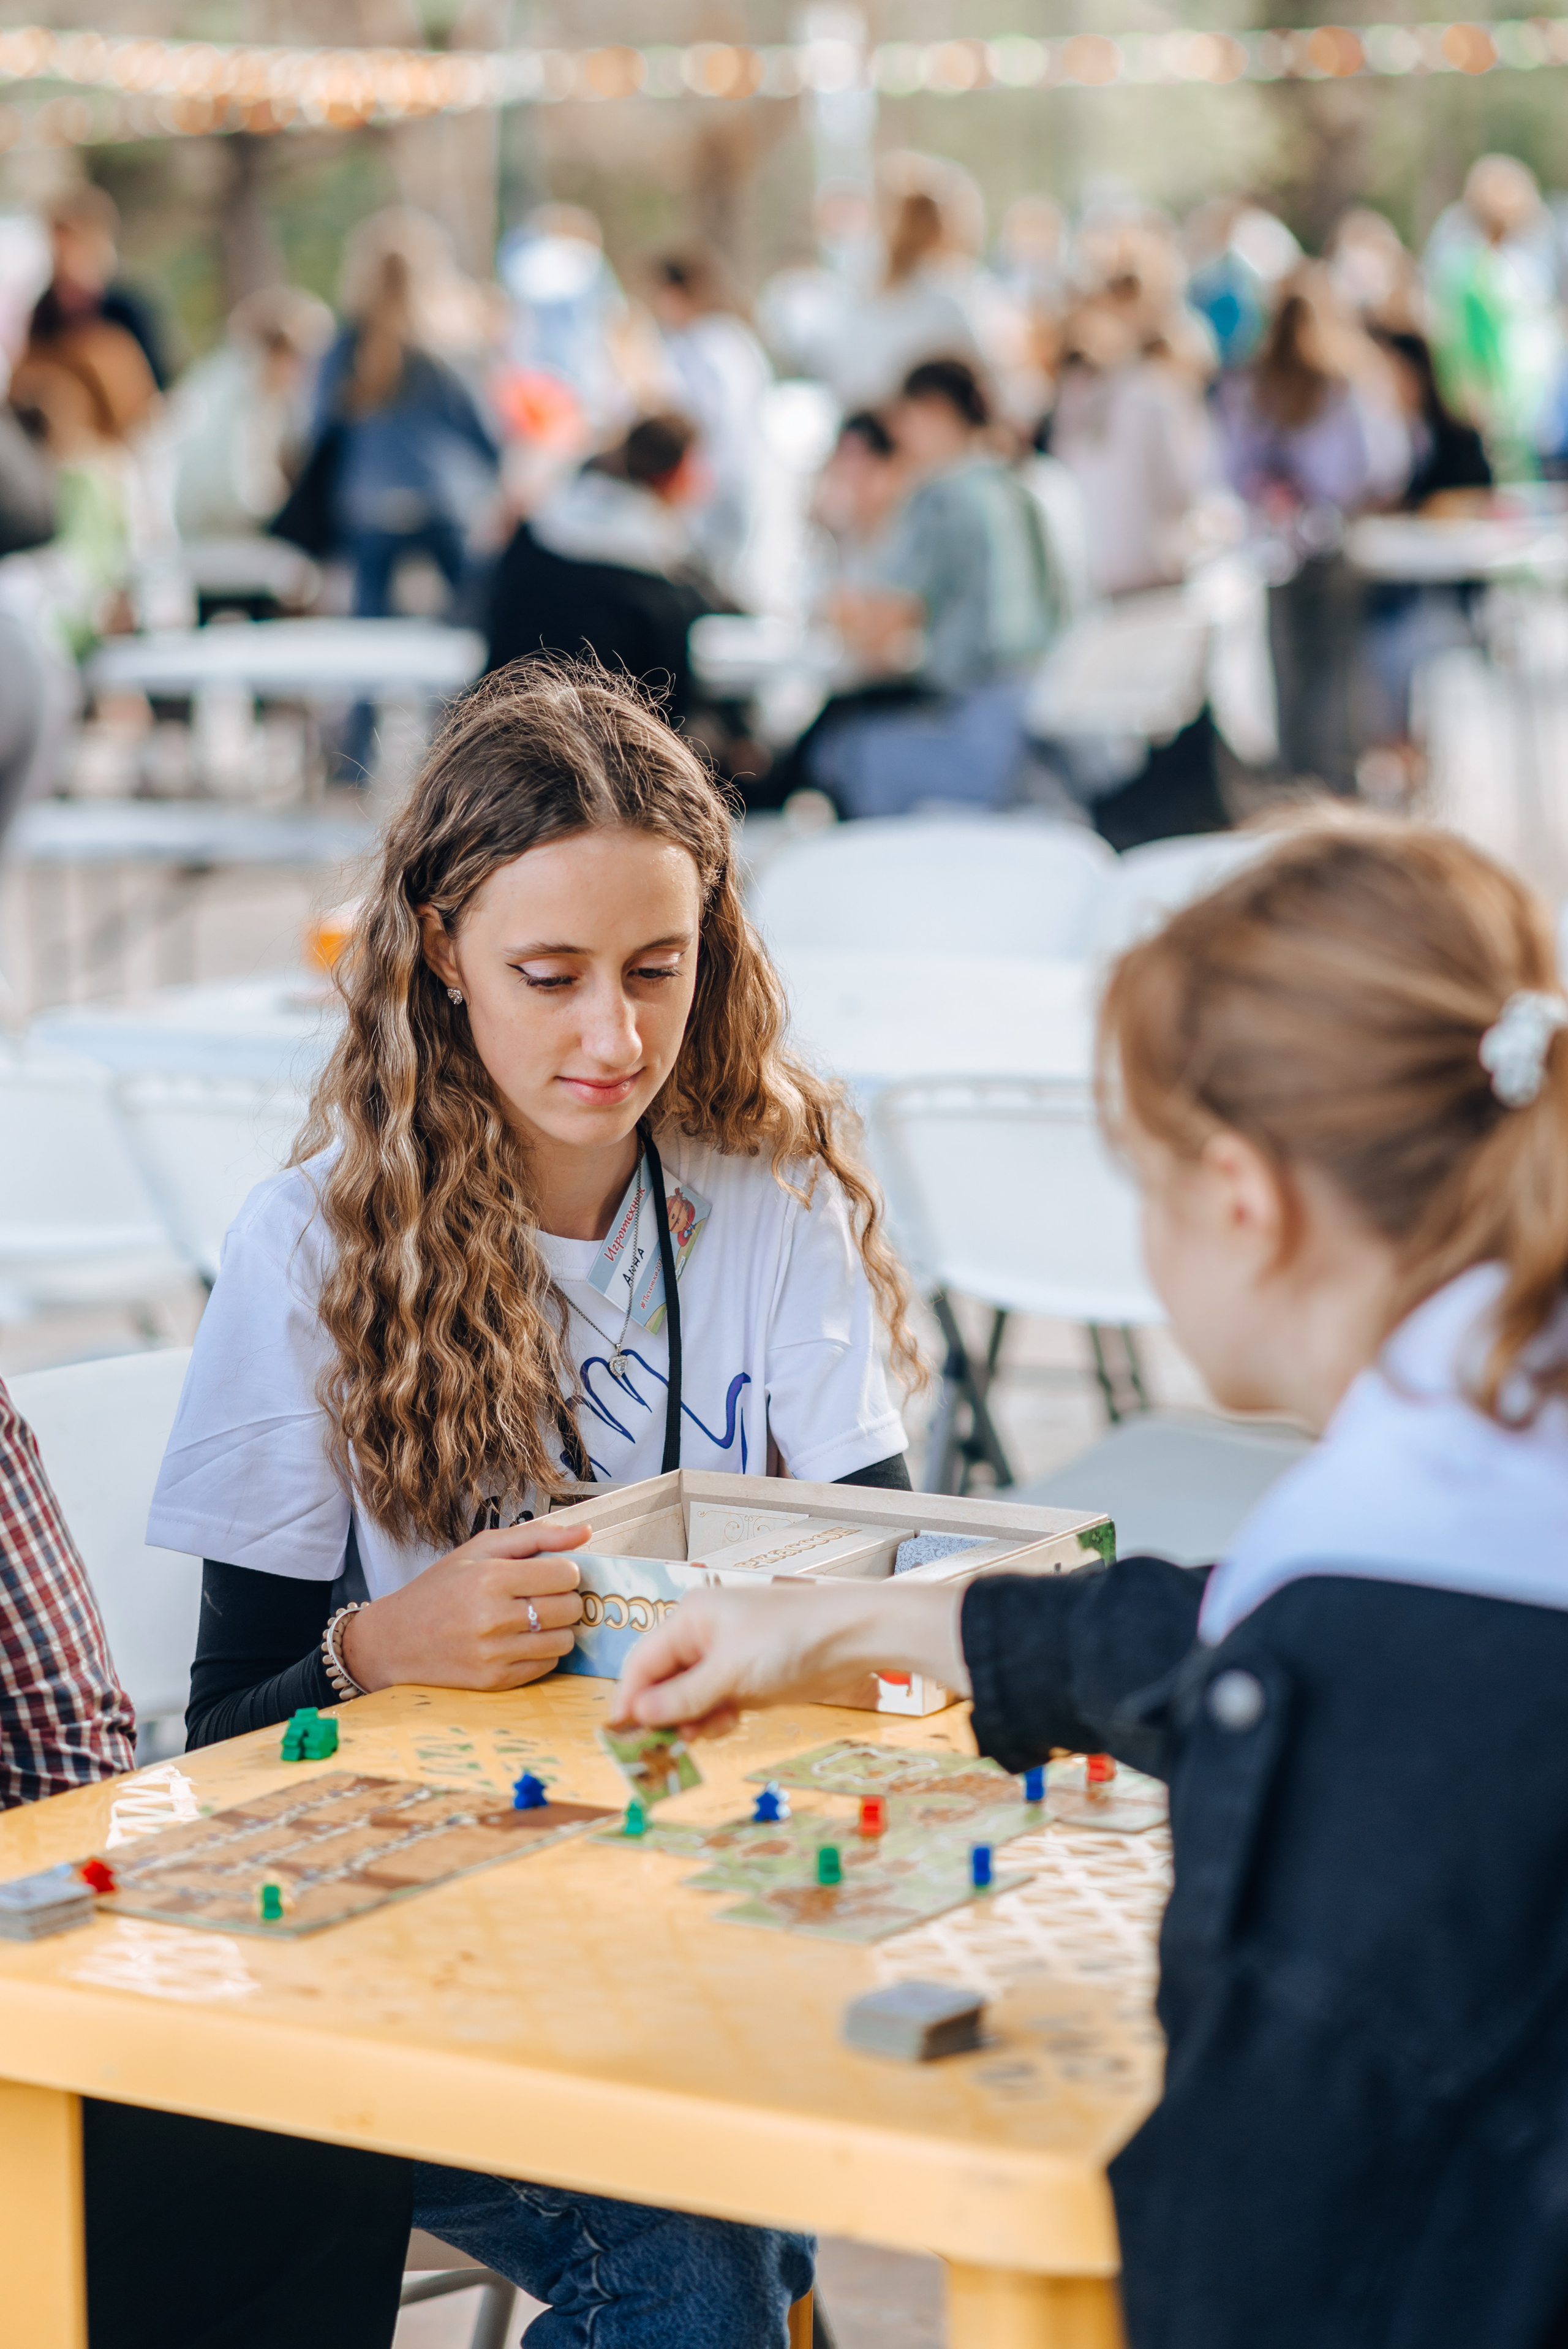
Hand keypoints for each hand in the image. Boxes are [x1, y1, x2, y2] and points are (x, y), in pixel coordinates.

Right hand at [340, 1520, 590, 1693]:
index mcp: (490, 1578)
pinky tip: (520, 1639)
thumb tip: (585, 1532)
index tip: (549, 1572)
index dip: (565, 1571)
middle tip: (542, 1595)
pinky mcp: (495, 1680)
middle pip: (570, 1608)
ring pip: (565, 1640)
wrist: (396, 1640)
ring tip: (532, 1618)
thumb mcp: (480, 1548)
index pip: (566, 1574)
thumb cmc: (440, 1588)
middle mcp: (493, 1618)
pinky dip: (542, 1651)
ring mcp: (494, 1654)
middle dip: (564, 1598)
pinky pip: (547, 1665)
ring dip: (557, 1627)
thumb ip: (536, 1536)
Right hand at [613, 1581, 970, 1737]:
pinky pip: (717, 1704)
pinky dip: (715, 1719)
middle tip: (657, 1749)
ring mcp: (728, 1658)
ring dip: (690, 1720)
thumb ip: (684, 1696)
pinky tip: (725, 1724)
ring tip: (699, 1735)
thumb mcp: (731, 1671)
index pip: (643, 1661)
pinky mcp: (749, 1679)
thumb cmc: (791, 1638)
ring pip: (690, 1698)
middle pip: (664, 1681)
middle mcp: (704, 1636)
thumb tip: (639, 1714)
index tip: (619, 1735)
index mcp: (691, 1619)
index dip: (629, 1698)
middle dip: (661, 1713)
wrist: (853, 1636)